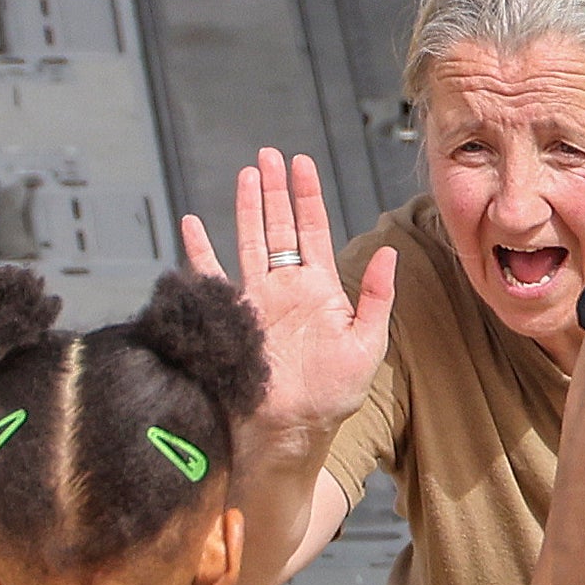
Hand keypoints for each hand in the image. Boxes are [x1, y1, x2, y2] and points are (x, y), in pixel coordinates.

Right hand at [183, 147, 397, 425]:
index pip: (313, 230)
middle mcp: (288, 288)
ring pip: (250, 241)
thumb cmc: (334, 396)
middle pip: (279, 226)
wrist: (292, 430)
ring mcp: (258, 301)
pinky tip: (192, 224)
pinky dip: (200, 251)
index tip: (301, 163)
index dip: (307, 196)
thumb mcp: (368, 344)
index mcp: (321, 289)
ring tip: (245, 174)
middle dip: (276, 189)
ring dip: (247, 207)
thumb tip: (392, 252)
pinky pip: (213, 277)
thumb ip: (377, 297)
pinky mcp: (234, 318)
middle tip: (269, 154)